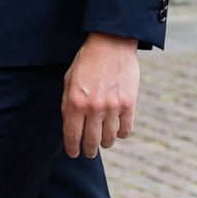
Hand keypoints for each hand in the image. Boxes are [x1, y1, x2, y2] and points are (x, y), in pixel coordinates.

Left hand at [61, 32, 138, 158]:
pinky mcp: (129, 105)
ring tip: (102, 140)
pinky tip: (117, 130)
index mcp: (75, 101)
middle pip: (91, 142)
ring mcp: (112, 107)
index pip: (72, 135)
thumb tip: (69, 126)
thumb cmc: (87, 60)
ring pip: (109, 139)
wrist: (111, 43)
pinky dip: (121, 134)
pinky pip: (126, 131)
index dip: (72, 148)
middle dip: (88, 150)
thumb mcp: (69, 78)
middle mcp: (93, 108)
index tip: (73, 153)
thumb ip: (67, 103)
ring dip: (105, 142)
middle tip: (88, 151)